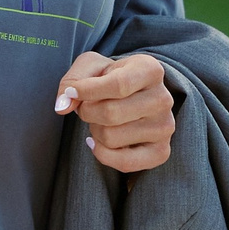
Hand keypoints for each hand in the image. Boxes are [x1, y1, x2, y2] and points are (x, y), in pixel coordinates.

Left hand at [55, 51, 175, 173]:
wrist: (133, 95)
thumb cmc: (109, 77)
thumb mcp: (90, 66)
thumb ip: (73, 80)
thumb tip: (62, 106)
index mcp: (150, 70)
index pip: (117, 86)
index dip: (87, 91)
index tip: (73, 92)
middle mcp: (163, 98)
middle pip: (111, 114)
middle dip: (87, 111)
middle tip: (87, 107)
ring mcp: (165, 127)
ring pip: (112, 137)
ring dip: (95, 130)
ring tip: (101, 120)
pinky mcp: (161, 151)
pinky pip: (125, 163)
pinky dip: (103, 154)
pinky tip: (98, 141)